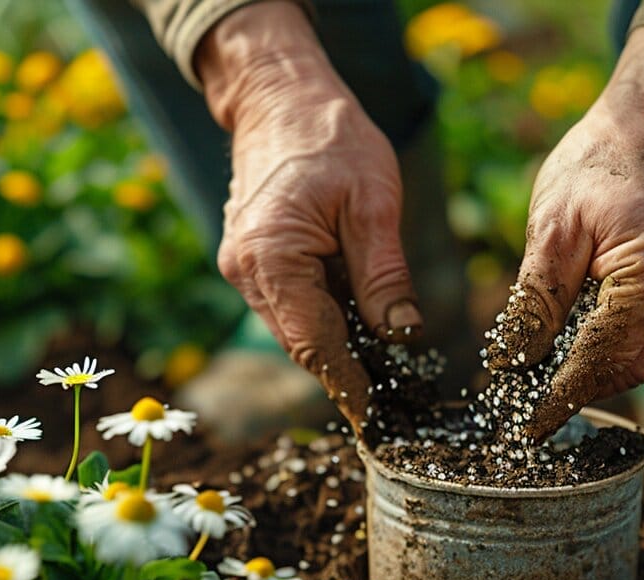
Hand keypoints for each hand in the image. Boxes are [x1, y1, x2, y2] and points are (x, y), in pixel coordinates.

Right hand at [197, 2, 421, 431]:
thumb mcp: (373, 204)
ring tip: (382, 364)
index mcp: (272, 258)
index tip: (376, 416)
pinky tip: (357, 320)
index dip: (347, 383)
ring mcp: (241, 267)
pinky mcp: (249, 260)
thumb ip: (384, 275)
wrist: (280, 99)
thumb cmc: (330, 139)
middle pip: (300, 343)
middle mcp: (245, 271)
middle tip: (390, 399)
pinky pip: (288, 304)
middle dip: (344, 371)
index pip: (314, 343)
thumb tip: (402, 333)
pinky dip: (321, 316)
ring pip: (293, 327)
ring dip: (334, 344)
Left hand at [489, 25, 643, 440]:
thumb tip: (518, 363)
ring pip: (637, 358)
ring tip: (538, 381)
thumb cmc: (599, 162)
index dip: (561, 394)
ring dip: (590, 371)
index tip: (528, 425)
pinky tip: (566, 349)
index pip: (603, 354)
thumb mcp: (552, 227)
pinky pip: (643, 335)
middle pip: (624, 365)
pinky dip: (606, 348)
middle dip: (574, 388)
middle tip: (523, 407)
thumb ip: (538, 300)